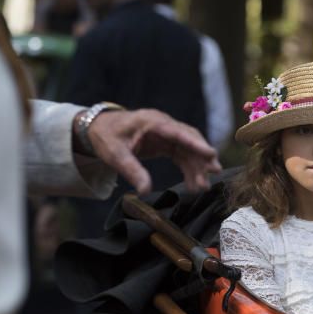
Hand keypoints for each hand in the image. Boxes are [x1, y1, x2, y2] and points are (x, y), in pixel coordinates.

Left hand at [85, 108, 222, 194]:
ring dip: (197, 167)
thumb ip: (132, 171)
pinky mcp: (166, 143)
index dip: (196, 143)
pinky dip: (189, 169)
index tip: (211, 154)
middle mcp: (164, 125)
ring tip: (203, 187)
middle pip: (189, 140)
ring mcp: (167, 134)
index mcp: (152, 122)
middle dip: (202, 158)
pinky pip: (182, 156)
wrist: (98, 129)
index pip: (178, 132)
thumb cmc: (106, 137)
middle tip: (214, 173)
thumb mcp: (115, 155)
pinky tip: (192, 184)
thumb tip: (145, 191)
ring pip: (189, 150)